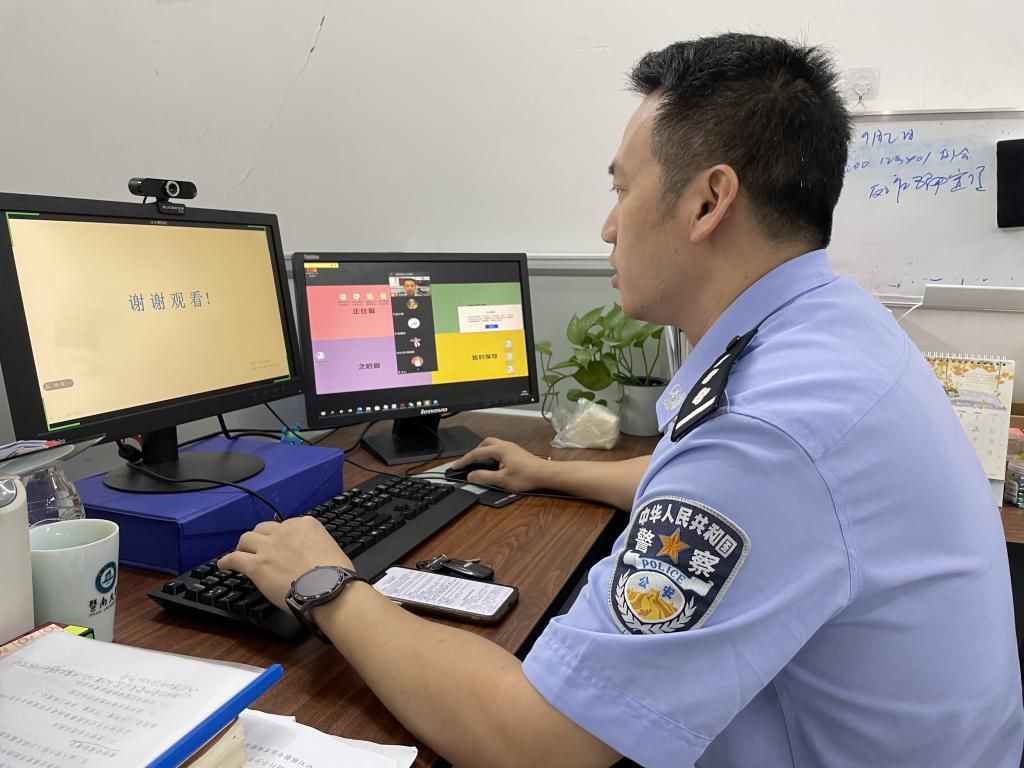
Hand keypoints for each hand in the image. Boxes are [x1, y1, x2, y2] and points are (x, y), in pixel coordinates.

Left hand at [218, 516, 352, 611]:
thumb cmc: (335, 576)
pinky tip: (223, 565)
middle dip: (260, 538)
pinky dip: (227, 561)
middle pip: (263, 528)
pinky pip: (234, 558)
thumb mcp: (331, 549)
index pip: (286, 525)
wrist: (328, 589)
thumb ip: (316, 546)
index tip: (280, 545)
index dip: (280, 537)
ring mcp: (269, 547)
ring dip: (243, 546)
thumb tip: (311, 558)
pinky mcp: (256, 565)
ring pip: (246, 539)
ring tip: (241, 554)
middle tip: (258, 548)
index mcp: (305, 524)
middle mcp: (285, 531)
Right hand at [451, 437, 551, 491]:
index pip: (476, 453)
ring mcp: (512, 448)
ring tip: (478, 464)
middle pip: (484, 444)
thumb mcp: (502, 480)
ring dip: (483, 452)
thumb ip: (484, 477)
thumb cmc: (527, 476)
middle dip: (474, 452)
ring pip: (492, 445)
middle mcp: (505, 445)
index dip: (464, 461)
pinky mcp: (516, 452)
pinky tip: (493, 464)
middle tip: (467, 463)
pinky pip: (499, 449)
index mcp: (499, 450)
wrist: (545, 474)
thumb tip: (471, 475)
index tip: (455, 466)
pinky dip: (491, 454)